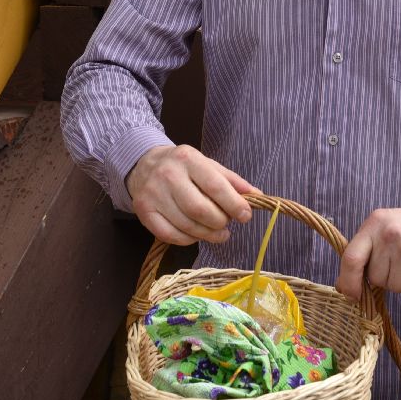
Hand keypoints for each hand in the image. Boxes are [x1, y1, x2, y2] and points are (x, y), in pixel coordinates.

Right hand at [125, 144, 252, 244]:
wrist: (144, 165)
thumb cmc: (183, 167)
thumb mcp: (208, 165)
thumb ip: (231, 180)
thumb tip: (257, 196)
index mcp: (188, 159)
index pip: (215, 186)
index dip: (234, 205)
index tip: (246, 216)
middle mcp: (168, 175)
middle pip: (200, 210)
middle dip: (220, 222)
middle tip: (227, 224)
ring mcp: (153, 195)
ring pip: (186, 225)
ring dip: (207, 235)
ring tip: (217, 233)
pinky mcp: (143, 212)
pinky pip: (170, 235)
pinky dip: (188, 240)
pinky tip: (196, 235)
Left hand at [336, 206, 400, 299]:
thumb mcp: (387, 229)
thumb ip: (365, 253)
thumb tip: (343, 287)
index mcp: (374, 223)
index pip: (350, 258)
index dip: (348, 281)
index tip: (352, 295)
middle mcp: (388, 232)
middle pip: (375, 277)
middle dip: (389, 278)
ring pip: (395, 287)